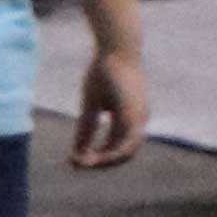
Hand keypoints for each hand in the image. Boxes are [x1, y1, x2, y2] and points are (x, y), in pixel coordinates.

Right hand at [72, 43, 144, 169]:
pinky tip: (94, 158)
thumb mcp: (92, 105)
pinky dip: (111, 154)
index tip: (77, 161)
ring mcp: (139, 117)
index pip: (118, 146)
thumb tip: (76, 150)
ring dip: (104, 162)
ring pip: (127, 152)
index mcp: (129, 117)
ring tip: (83, 164)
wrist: (115, 50)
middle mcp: (138, 119)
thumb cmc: (104, 72)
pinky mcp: (135, 113)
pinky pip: (128, 143)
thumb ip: (86, 128)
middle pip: (124, 153)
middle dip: (101, 163)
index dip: (99, 157)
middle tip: (78, 166)